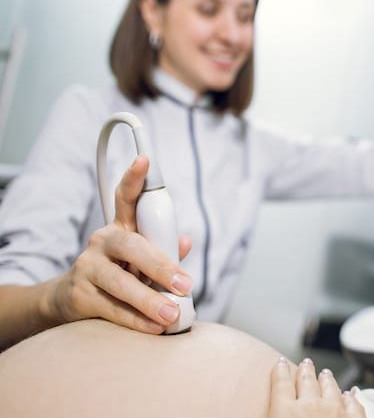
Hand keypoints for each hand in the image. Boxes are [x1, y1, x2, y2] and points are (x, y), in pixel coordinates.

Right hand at [45, 155, 192, 333]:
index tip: (145, 160)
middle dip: (161, 266)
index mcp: (122, 227)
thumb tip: (187, 241)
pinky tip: (154, 327)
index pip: (126, 198)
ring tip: (172, 313)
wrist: (71, 301)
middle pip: (132, 247)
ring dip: (149, 301)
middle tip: (185, 284)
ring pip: (121, 283)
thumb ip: (165, 250)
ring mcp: (87, 267)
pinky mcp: (79, 294)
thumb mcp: (142, 260)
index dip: (134, 178)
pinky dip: (136, 320)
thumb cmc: (121, 274)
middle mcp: (102, 241)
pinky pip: (112, 308)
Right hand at [267, 357, 364, 417]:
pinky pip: (353, 404)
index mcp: (285, 412)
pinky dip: (350, 398)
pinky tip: (349, 395)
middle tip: (306, 363)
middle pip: (307, 381)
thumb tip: (259, 415)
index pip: (280, 383)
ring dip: (327, 380)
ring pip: (331, 387)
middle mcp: (310, 407)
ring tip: (326, 374)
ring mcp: (334, 412)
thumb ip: (270, 413)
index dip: (280, 370)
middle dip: (306, 370)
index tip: (281, 363)